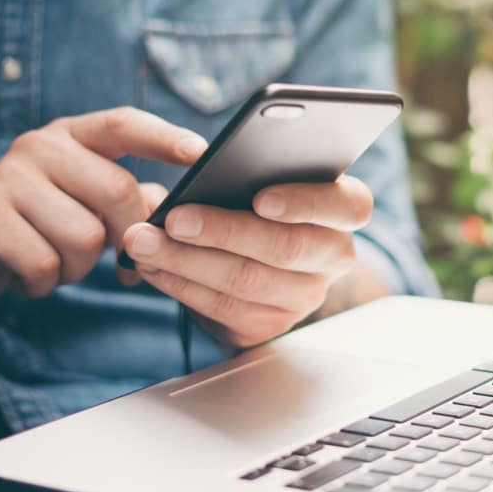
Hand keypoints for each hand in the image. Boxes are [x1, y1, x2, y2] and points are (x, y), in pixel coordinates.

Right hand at [0, 107, 205, 309]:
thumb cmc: (34, 225)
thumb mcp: (82, 203)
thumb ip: (130, 200)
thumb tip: (176, 208)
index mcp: (70, 136)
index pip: (124, 125)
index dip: (165, 137)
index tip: (201, 154)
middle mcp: (39, 147)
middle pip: (117, 192)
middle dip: (126, 237)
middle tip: (114, 259)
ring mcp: (7, 178)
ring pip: (84, 237)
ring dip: (77, 267)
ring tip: (53, 260)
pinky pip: (44, 263)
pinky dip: (43, 282)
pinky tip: (25, 274)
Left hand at [121, 176, 372, 347]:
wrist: (262, 262)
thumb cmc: (260, 205)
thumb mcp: (267, 179)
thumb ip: (252, 171)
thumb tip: (204, 167)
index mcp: (343, 210)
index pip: (348, 206)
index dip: (304, 203)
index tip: (260, 198)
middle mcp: (334, 256)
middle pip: (286, 247)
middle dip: (223, 231)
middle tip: (175, 218)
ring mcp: (306, 296)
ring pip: (246, 281)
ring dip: (186, 260)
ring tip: (144, 240)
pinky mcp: (271, 324)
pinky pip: (222, 308)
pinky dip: (180, 284)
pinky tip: (152, 265)